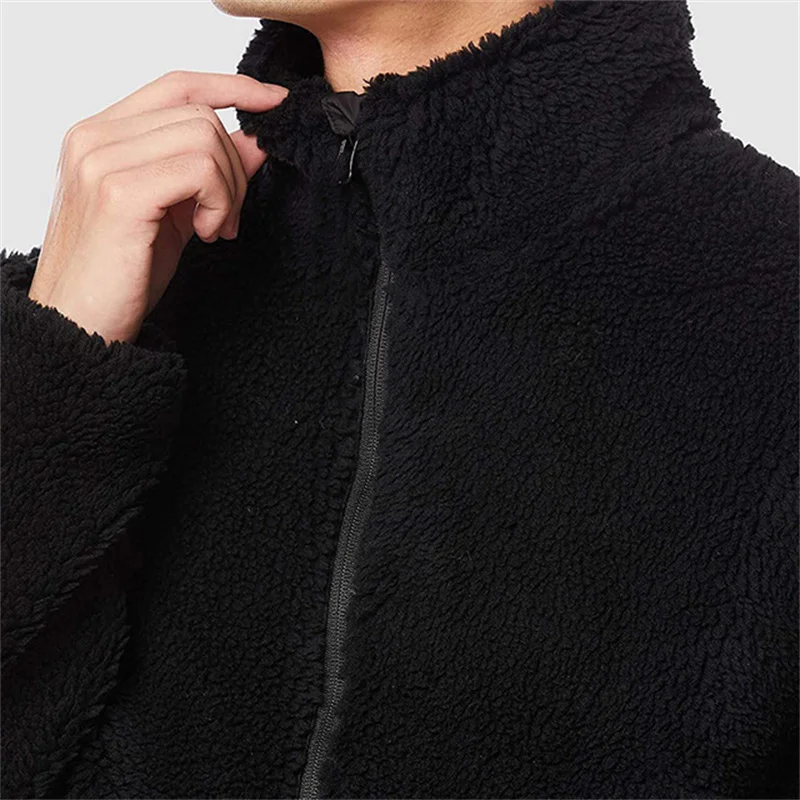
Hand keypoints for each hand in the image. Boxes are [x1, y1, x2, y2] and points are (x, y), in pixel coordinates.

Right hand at [27, 70, 287, 344]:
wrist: (81, 325)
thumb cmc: (122, 273)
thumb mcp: (176, 210)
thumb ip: (208, 170)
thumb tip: (255, 138)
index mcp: (101, 134)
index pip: (177, 86)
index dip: (232, 87)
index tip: (274, 102)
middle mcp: (94, 136)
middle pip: (201, 114)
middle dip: (235, 167)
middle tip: (228, 218)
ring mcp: (101, 160)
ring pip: (205, 136)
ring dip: (229, 189)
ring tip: (215, 229)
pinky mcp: (119, 192)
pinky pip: (200, 169)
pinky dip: (219, 202)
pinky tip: (206, 234)